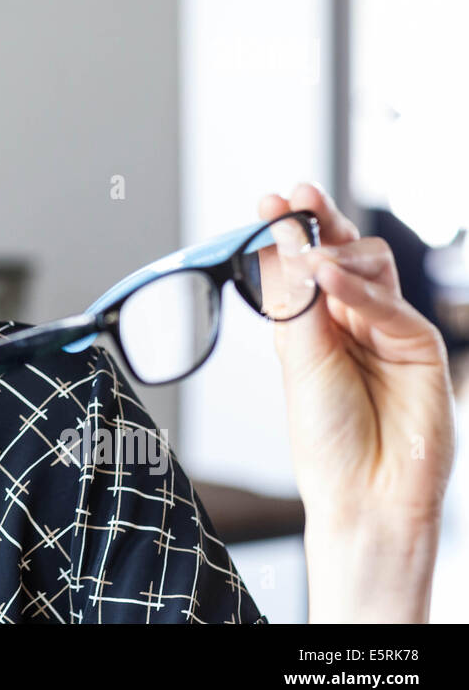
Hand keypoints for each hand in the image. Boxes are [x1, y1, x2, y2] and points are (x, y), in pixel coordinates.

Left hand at [258, 182, 455, 619]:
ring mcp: (388, 330)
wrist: (364, 493)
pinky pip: (390, 303)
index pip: (304, 265)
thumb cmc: (325, 437)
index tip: (269, 199)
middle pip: (342, 252)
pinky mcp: (419, 345)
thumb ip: (297, 302)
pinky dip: (358, 289)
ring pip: (372, 266)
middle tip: (294, 197)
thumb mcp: (297, 361)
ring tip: (310, 260)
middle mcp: (351, 320)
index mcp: (314, 324)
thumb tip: (286, 243)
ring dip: (337, 253)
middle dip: (318, 221)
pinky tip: (329, 276)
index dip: (291, 231)